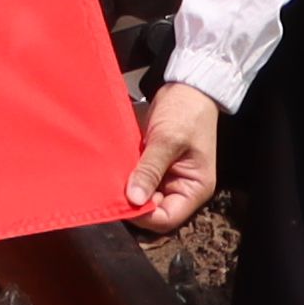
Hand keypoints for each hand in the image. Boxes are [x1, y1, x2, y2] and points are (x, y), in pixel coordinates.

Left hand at [126, 82, 223, 231]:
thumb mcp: (168, 139)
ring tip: (109, 179)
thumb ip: (150, 169)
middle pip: (154, 211)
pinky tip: (113, 170)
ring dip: (127, 189)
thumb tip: (134, 200)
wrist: (186, 86)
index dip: (144, 215)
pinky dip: (127, 176)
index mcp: (194, 189)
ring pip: (143, 196)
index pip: (167, 218)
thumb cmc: (185, 112)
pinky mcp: (154, 166)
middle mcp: (181, 189)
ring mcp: (166, 178)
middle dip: (133, 203)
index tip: (122, 202)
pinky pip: (138, 180)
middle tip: (111, 190)